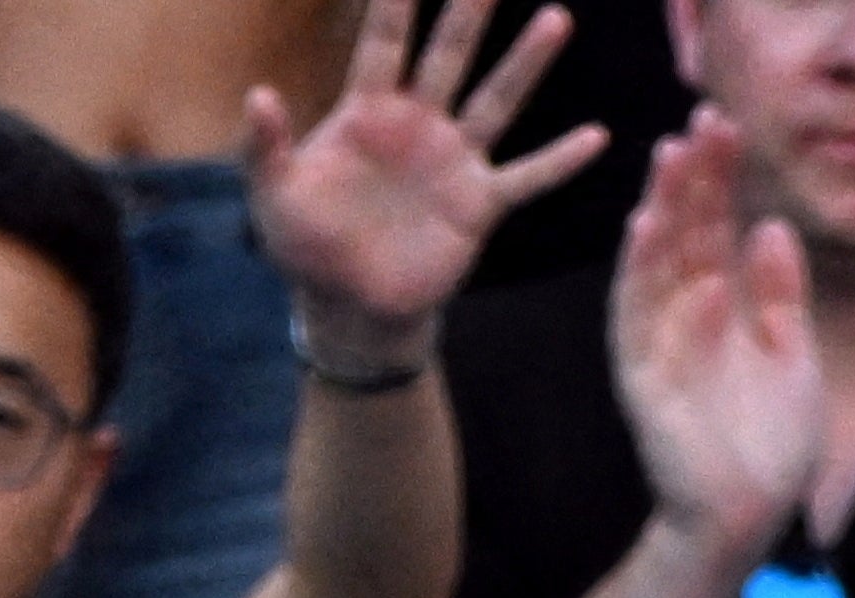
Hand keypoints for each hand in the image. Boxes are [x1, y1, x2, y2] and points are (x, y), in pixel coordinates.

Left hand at [242, 0, 600, 360]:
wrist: (350, 310)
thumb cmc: (307, 249)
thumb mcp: (274, 199)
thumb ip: (266, 147)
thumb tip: (257, 96)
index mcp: (368, 113)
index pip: (383, 41)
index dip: (394, 1)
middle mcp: (419, 123)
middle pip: (449, 52)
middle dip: (470, 10)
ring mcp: (453, 160)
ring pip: (495, 99)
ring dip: (526, 63)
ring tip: (556, 18)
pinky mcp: (478, 203)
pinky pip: (526, 177)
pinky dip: (559, 161)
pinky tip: (597, 138)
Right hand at [614, 109, 827, 573]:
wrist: (750, 516)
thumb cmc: (772, 445)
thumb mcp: (794, 354)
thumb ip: (781, 294)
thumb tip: (771, 226)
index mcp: (725, 311)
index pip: (718, 231)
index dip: (722, 181)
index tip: (728, 128)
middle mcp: (687, 321)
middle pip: (686, 237)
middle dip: (691, 182)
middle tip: (698, 123)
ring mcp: (661, 349)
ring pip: (655, 267)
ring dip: (660, 212)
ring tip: (668, 162)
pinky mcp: (643, 382)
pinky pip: (634, 322)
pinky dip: (641, 278)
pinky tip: (650, 233)